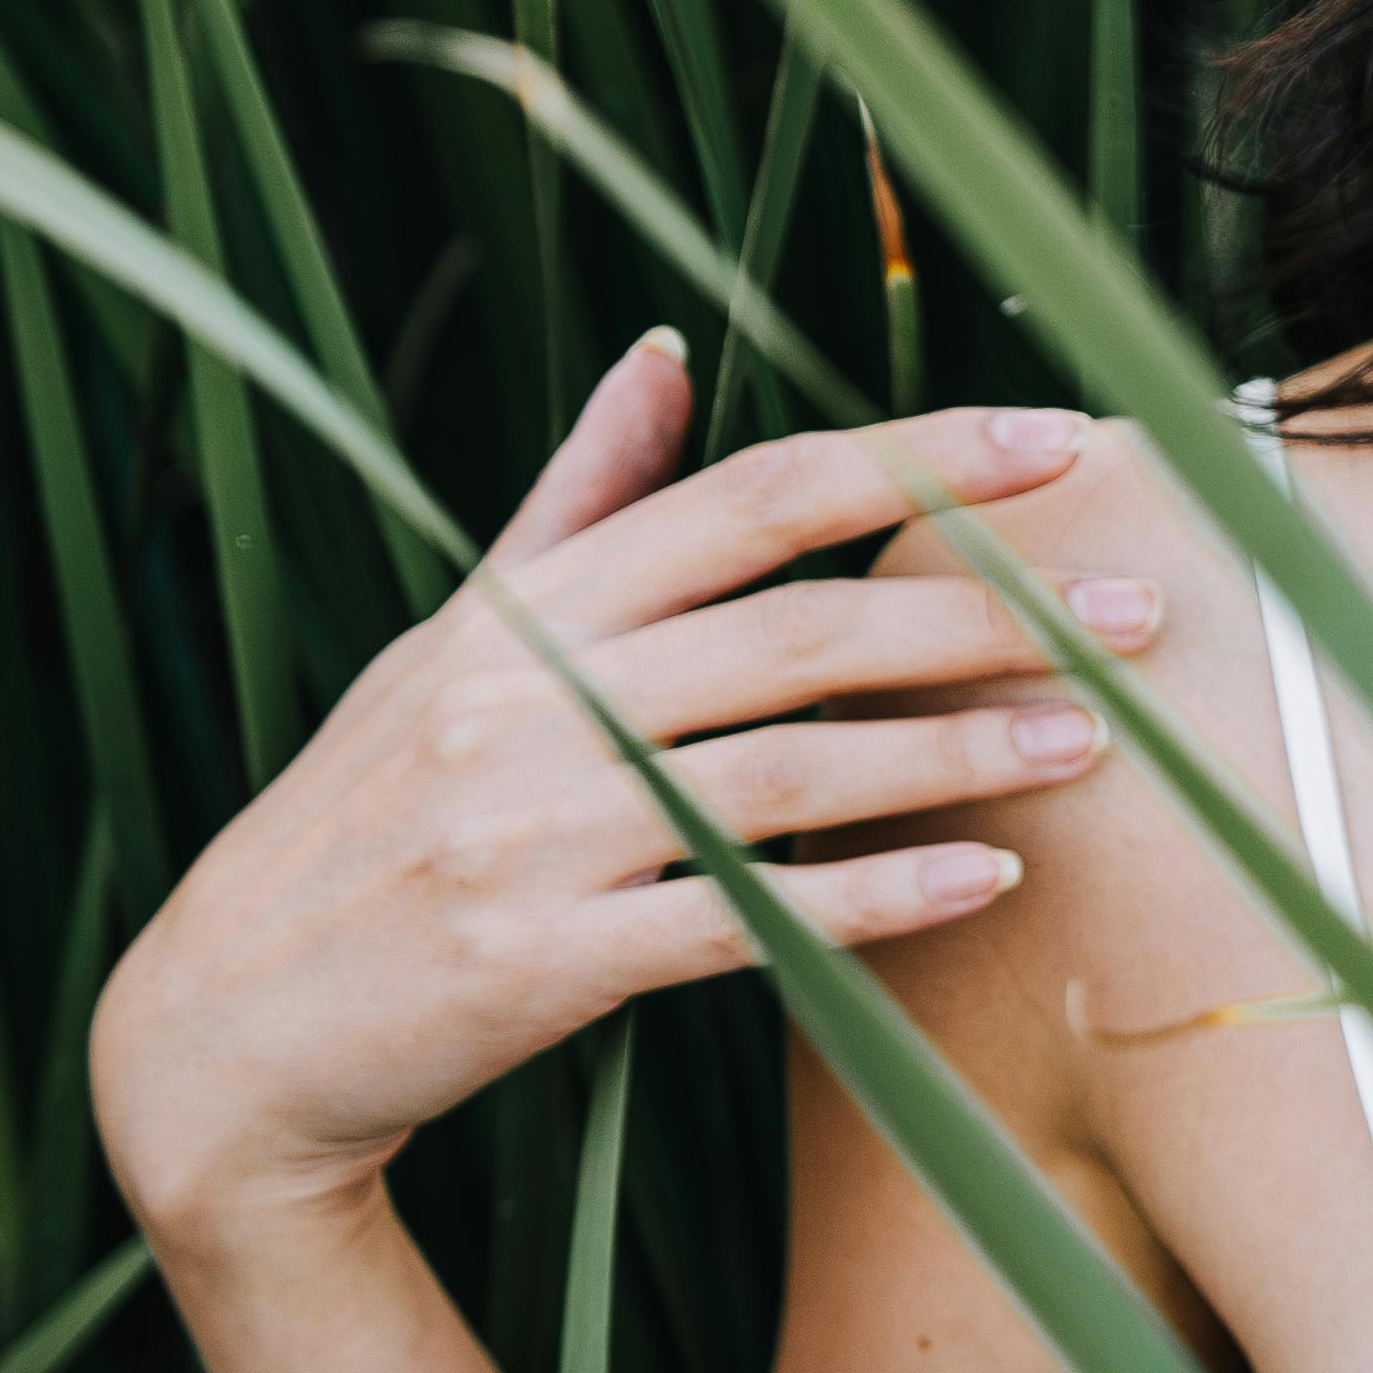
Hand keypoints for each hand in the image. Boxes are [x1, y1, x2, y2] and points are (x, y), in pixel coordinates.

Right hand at [91, 336, 1152, 1265]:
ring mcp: (531, 831)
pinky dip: (870, 899)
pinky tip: (984, 880)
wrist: (228, 1022)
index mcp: (527, 609)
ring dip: (960, 751)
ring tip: (1101, 741)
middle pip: (800, 626)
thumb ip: (578, 501)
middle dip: (987, 607)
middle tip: (1143, 608)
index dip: (915, 458)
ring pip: (789, 771)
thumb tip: (664, 351)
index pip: (752, 496)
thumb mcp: (456, 642)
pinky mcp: (540, 962)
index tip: (1064, 433)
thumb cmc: (376, 812)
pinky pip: (742, 921)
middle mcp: (531, 701)